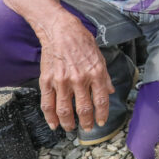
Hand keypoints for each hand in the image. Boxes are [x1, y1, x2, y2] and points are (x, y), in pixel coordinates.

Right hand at [36, 10, 112, 131]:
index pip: (101, 100)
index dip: (102, 114)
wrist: (60, 30)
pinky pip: (48, 103)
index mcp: (95, 73)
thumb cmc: (81, 41)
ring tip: (71, 128)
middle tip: (87, 128)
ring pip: (65, 110)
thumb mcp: (100, 57)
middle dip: (86, 122)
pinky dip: (50, 117)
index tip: (101, 122)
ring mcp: (62, 81)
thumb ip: (105, 77)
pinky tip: (53, 124)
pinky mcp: (47, 80)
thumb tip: (111, 92)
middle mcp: (79, 79)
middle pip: (84, 109)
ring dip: (68, 123)